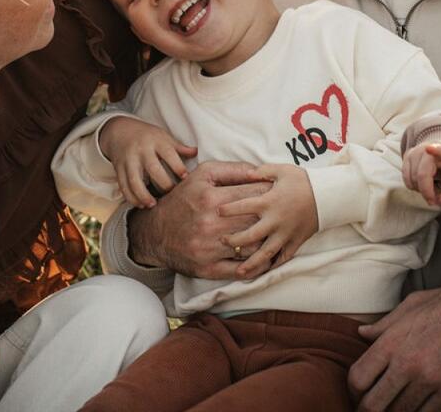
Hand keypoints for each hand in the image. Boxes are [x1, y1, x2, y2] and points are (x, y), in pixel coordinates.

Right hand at [99, 116, 196, 207]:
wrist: (120, 131)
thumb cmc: (148, 136)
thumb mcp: (164, 137)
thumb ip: (179, 147)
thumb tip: (197, 152)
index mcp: (156, 141)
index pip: (169, 154)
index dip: (178, 167)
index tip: (185, 179)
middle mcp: (142, 150)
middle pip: (153, 169)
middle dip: (164, 184)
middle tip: (172, 195)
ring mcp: (129, 160)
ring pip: (135, 181)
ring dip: (143, 195)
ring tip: (152, 205)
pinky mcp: (119, 169)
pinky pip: (124, 186)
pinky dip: (131, 197)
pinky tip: (140, 204)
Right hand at [128, 161, 271, 278]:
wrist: (155, 232)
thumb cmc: (183, 199)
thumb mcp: (203, 175)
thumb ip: (233, 169)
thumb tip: (260, 171)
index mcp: (212, 198)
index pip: (255, 195)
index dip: (272, 194)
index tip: (281, 195)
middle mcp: (211, 224)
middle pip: (258, 221)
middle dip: (274, 217)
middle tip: (286, 215)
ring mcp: (210, 248)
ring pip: (253, 247)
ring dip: (269, 242)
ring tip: (279, 236)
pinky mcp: (208, 268)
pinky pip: (241, 270)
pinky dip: (257, 266)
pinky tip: (266, 260)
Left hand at [218, 164, 317, 278]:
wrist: (328, 195)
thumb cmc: (303, 181)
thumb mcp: (281, 170)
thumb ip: (261, 171)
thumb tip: (245, 173)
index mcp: (269, 201)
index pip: (243, 206)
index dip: (228, 209)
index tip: (216, 212)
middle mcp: (275, 220)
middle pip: (250, 235)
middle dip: (234, 240)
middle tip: (222, 241)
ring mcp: (286, 233)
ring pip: (266, 253)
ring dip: (252, 263)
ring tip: (239, 272)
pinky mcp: (296, 241)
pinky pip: (284, 257)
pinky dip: (274, 265)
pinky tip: (263, 271)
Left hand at [348, 280, 440, 411]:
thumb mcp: (409, 306)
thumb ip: (383, 325)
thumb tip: (361, 333)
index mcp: (392, 343)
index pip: (358, 378)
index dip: (352, 390)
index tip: (357, 392)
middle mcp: (407, 365)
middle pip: (374, 404)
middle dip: (367, 410)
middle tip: (369, 409)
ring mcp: (430, 381)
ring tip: (391, 408)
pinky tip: (414, 409)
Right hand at [402, 141, 440, 205]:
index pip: (440, 150)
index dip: (435, 150)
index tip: (429, 148)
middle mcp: (427, 148)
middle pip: (422, 175)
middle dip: (427, 192)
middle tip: (436, 200)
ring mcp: (414, 152)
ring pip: (412, 179)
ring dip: (421, 190)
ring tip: (432, 186)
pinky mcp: (406, 156)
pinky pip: (406, 179)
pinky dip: (414, 186)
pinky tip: (423, 183)